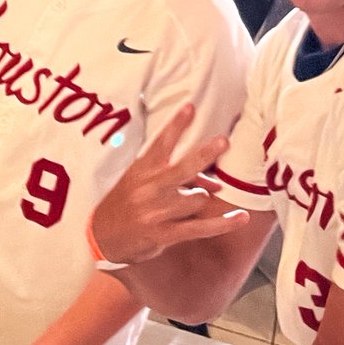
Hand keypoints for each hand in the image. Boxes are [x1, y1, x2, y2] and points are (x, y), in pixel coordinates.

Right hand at [90, 104, 248, 264]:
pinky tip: (242, 218)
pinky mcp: (165, 234)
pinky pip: (200, 227)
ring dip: (202, 198)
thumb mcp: (141, 179)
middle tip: (223, 141)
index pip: (161, 142)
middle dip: (205, 154)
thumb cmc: (127, 202)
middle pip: (184, 168)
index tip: (190, 107)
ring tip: (188, 203)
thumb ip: (176, 174)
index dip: (176, 125)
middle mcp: (151, 188)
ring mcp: (158, 212)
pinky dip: (223, 224)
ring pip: (198, 197)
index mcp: (143, 169)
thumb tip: (216, 183)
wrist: (101, 237)